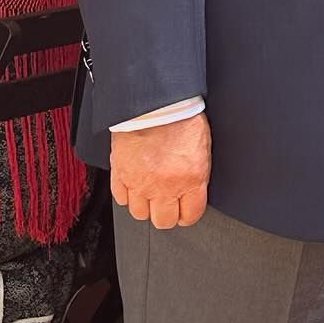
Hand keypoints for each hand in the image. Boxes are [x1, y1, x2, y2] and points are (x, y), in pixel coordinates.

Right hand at [111, 111, 211, 230]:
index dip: (189, 214)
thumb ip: (197, 174)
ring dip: (146, 205)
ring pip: (140, 213)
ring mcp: (140, 182)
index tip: (186, 209)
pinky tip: (135, 184)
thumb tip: (194, 188)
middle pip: (163, 221)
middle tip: (169, 203)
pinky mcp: (120, 173)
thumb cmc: (182, 117)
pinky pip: (121, 198)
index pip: (190, 215)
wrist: (155, 101)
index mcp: (190, 179)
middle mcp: (164, 186)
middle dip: (167, 213)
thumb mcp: (203, 147)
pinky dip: (128, 194)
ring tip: (151, 192)